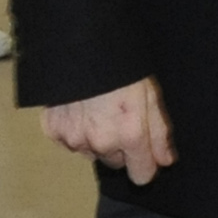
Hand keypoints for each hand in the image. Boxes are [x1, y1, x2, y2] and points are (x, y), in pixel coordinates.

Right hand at [42, 77, 175, 186]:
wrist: (80, 41)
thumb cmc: (120, 65)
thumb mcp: (150, 94)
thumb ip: (159, 132)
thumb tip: (164, 161)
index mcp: (130, 134)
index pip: (141, 176)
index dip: (145, 164)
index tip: (144, 154)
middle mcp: (101, 142)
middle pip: (115, 162)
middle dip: (119, 146)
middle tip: (118, 116)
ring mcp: (74, 138)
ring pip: (91, 151)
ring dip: (95, 137)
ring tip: (96, 107)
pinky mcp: (53, 129)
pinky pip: (67, 140)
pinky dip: (73, 128)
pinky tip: (77, 107)